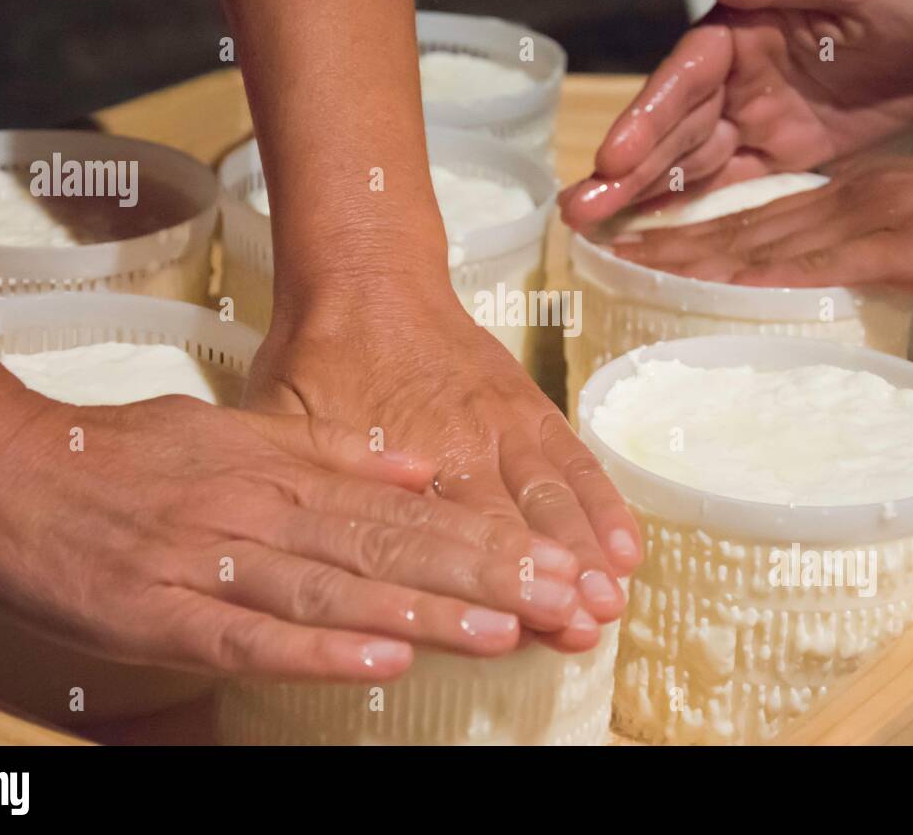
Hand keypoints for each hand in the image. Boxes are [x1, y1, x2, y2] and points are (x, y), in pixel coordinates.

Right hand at [0, 387, 589, 681]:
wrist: (10, 467)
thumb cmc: (129, 454)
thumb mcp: (236, 429)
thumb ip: (330, 449)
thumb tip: (419, 465)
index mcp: (283, 467)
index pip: (403, 506)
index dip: (483, 535)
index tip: (551, 558)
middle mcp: (262, 510)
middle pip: (387, 546)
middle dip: (480, 576)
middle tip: (558, 599)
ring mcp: (213, 562)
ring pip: (334, 588)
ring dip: (422, 612)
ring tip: (502, 632)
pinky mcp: (161, 613)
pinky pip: (250, 638)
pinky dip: (318, 649)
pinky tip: (382, 660)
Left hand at [245, 291, 642, 651]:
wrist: (369, 280)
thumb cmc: (319, 358)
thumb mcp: (283, 419)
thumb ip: (304, 482)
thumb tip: (302, 550)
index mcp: (400, 455)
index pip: (448, 536)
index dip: (483, 586)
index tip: (515, 632)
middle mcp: (463, 444)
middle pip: (513, 524)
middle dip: (549, 581)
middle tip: (582, 630)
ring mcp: (504, 425)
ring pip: (553, 495)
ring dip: (586, 549)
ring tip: (612, 600)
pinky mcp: (530, 407)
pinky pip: (576, 458)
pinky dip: (605, 502)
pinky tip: (629, 546)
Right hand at [559, 0, 912, 226]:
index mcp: (743, 30)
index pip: (682, 78)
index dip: (645, 118)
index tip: (611, 156)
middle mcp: (740, 75)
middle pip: (674, 129)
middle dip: (625, 171)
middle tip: (577, 211)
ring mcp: (762, 116)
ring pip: (693, 163)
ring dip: (645, 196)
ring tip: (597, 230)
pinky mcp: (790, 150)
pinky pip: (735, 186)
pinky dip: (696, 210)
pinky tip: (659, 236)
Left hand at [608, 128, 912, 296]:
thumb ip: (878, 257)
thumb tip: (837, 284)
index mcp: (854, 200)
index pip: (759, 219)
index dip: (698, 235)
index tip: (648, 247)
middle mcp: (843, 203)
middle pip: (738, 225)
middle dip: (670, 241)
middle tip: (607, 248)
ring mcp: (861, 221)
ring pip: (753, 238)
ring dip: (685, 254)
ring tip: (627, 262)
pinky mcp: (887, 245)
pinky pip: (803, 262)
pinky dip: (746, 272)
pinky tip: (702, 282)